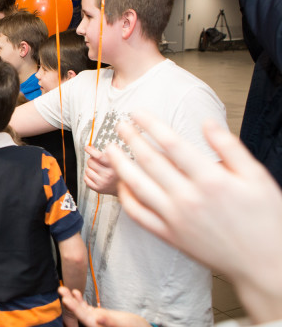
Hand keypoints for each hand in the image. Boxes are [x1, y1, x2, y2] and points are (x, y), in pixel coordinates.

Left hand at [58, 287, 149, 326]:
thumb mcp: (121, 324)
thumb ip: (109, 322)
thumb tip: (98, 317)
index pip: (83, 318)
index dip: (74, 309)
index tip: (65, 299)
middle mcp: (93, 324)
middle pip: (79, 312)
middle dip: (69, 301)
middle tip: (61, 289)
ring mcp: (94, 319)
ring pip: (81, 309)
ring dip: (73, 299)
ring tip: (64, 288)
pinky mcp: (97, 315)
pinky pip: (86, 308)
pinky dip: (81, 300)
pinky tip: (75, 292)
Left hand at [84, 145, 117, 195]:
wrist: (125, 188)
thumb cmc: (120, 172)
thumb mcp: (117, 160)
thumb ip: (106, 153)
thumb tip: (91, 147)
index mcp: (114, 166)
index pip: (99, 156)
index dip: (91, 150)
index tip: (87, 148)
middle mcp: (108, 175)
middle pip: (91, 162)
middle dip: (92, 160)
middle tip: (97, 162)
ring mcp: (103, 182)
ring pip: (87, 170)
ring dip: (90, 168)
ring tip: (98, 170)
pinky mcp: (98, 189)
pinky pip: (85, 179)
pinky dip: (88, 176)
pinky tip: (95, 176)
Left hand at [107, 111, 281, 322]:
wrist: (264, 264)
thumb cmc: (266, 220)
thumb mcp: (257, 177)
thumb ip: (230, 147)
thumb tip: (207, 122)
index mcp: (212, 180)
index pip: (172, 143)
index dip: (150, 124)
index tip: (136, 112)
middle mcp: (189, 198)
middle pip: (150, 161)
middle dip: (131, 139)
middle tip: (120, 124)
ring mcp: (175, 219)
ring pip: (137, 186)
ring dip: (120, 165)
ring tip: (110, 149)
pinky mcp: (169, 236)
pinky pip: (138, 214)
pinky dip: (126, 198)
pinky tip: (122, 184)